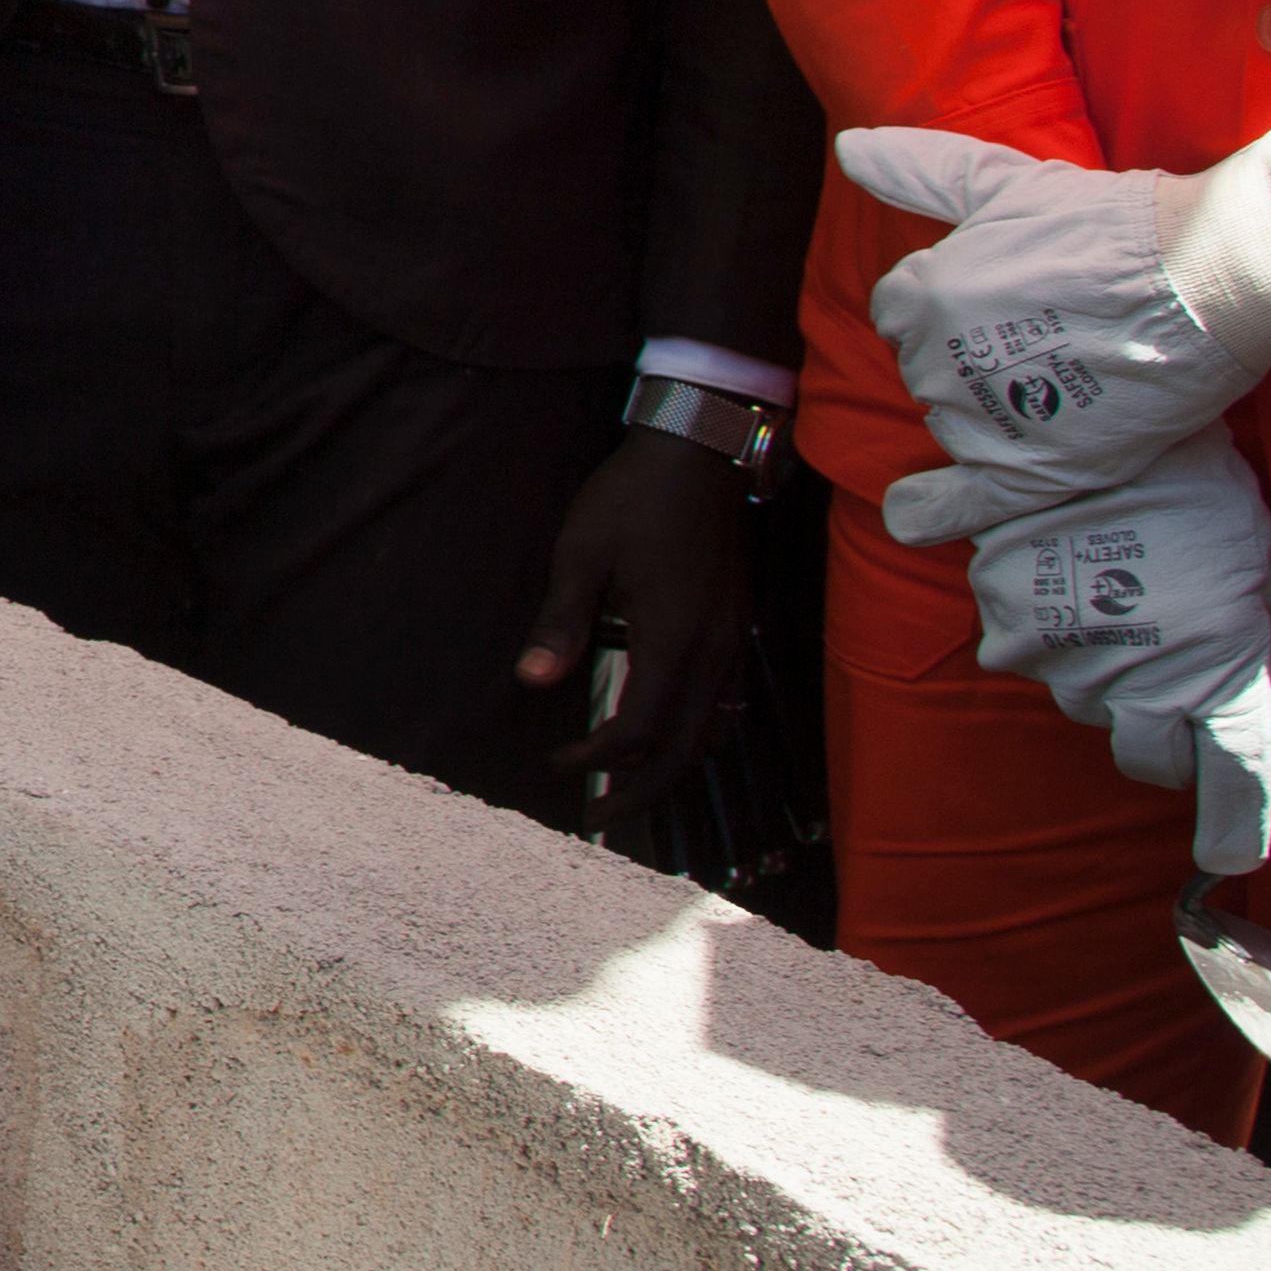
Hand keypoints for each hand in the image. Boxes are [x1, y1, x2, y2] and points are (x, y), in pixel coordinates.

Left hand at [514, 426, 754, 790]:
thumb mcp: (581, 553)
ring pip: (715, 732)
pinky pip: (728, 702)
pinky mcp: (739, 626)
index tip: (560, 764)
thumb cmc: (633, 497)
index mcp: (675, 638)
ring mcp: (735, 639)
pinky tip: (672, 736)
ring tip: (633, 788)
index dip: (600, 760)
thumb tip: (531, 681)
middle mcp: (716, 650)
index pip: (641, 730)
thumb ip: (560, 621)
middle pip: (688, 750)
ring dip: (675, 768)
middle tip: (602, 819)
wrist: (700, 450)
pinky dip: (700, 734)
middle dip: (644, 792)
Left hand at [847, 125, 1270, 539]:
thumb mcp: (1005, 184)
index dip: (946, 306)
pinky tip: (915, 515)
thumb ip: (922, 172)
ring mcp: (983, 422)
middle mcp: (939, 362)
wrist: (1208, 276)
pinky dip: (933, 512)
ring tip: (1059, 382)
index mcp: (925, 295)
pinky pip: (961, 503)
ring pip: (952, 425)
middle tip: (1043, 336)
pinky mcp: (1034, 471)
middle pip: (925, 370)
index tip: (1001, 300)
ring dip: (985, 413)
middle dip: (968, 356)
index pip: (900, 312)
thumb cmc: (1112, 225)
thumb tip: (849, 148)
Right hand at [959, 427, 1270, 875]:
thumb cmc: (1197, 493)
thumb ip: (1243, 646)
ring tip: (1112, 596)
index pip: (1232, 784)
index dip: (1231, 826)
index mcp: (1223, 679)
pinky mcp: (1011, 633)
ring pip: (1084, 702)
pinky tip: (1059, 577)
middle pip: (1146, 748)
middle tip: (1164, 656)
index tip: (1228, 859)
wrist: (1106, 427)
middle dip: (1158, 722)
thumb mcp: (1251, 572)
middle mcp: (1144, 690)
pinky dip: (1041, 631)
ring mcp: (1071, 668)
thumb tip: (1221, 706)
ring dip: (1100, 670)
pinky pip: (1025, 656)